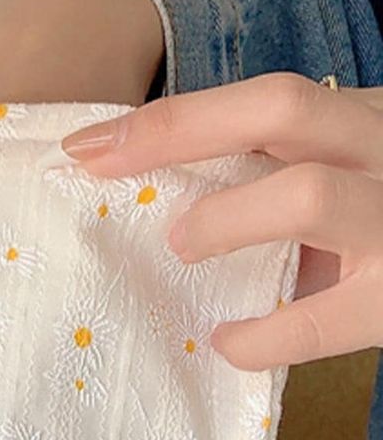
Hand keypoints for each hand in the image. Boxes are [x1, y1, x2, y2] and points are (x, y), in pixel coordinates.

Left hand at [61, 72, 382, 369]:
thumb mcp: (349, 176)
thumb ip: (277, 176)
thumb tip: (156, 200)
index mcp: (362, 122)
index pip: (262, 96)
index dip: (169, 117)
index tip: (84, 145)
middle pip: (280, 108)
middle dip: (177, 134)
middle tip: (103, 171)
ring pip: (309, 195)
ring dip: (228, 217)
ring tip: (183, 246)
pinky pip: (317, 320)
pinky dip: (260, 336)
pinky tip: (228, 342)